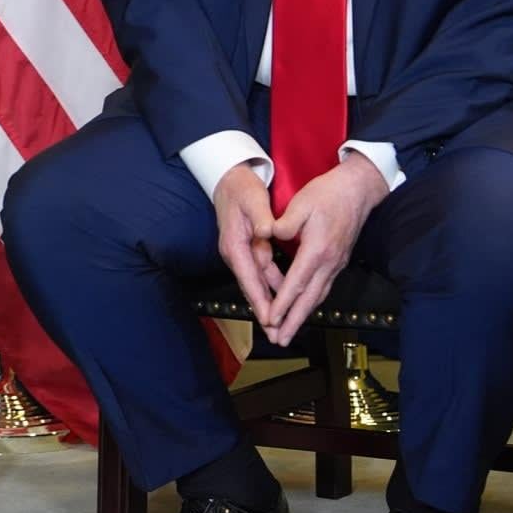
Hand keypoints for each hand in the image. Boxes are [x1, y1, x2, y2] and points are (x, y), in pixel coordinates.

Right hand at [213, 163, 283, 325]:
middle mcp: (235, 253)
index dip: (261, 300)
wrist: (229, 178)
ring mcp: (240, 253)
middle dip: (265, 311)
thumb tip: (268, 233)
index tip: (271, 318)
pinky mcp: (247, 250)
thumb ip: (262, 217)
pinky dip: (272, 287)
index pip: (249, 278)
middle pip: (252, 287)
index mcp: (235, 244)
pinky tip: (283, 297)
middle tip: (278, 333)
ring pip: (257, 283)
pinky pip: (261, 273)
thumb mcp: (253, 199)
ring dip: (269, 303)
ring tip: (282, 324)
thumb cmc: (241, 188)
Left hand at [263, 153, 390, 346]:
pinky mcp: (338, 262)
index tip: (270, 319)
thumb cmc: (328, 193)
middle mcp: (329, 262)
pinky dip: (311, 303)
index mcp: (317, 250)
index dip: (282, 303)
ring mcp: (336, 264)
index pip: (296, 283)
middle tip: (280, 340)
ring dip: (302, 316)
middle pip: (309, 299)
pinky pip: (323, 288)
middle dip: (293, 322)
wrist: (359, 189)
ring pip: (318, 297)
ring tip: (288, 333)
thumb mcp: (302, 202)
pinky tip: (303, 310)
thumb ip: (285, 222)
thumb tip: (269, 234)